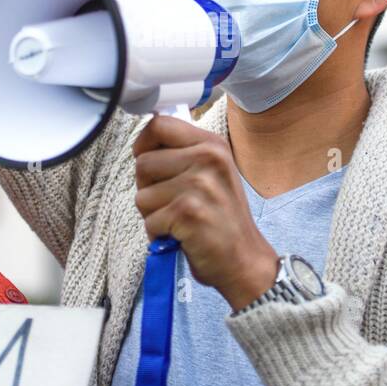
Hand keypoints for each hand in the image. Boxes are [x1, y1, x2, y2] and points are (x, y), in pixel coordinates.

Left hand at [133, 116, 278, 310]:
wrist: (244, 260)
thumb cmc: (221, 220)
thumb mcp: (212, 174)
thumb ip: (183, 154)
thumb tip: (143, 145)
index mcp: (212, 145)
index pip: (159, 125)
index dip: (143, 144)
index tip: (147, 160)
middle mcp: (208, 159)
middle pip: (143, 162)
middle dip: (147, 188)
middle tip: (172, 203)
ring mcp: (199, 185)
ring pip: (142, 195)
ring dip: (153, 215)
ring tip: (179, 221)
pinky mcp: (188, 212)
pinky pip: (149, 221)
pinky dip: (159, 234)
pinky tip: (181, 236)